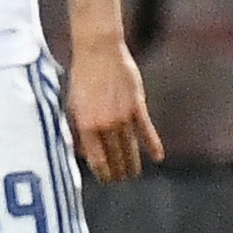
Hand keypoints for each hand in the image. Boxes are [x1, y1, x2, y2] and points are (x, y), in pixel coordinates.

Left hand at [66, 35, 161, 181]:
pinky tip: (158, 157)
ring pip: (130, 147)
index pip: (96, 157)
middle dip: (117, 170)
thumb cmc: (81, 77)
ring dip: (132, 162)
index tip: (105, 179)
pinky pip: (146, 130)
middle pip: (114, 155)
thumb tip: (83, 151)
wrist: (98, 52)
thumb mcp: (73, 104)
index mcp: (85, 125)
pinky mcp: (137, 106)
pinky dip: (152, 144)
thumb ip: (78, 128)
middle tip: (119, 180)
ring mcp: (122, 116)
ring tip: (133, 174)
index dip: (102, 171)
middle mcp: (105, 124)